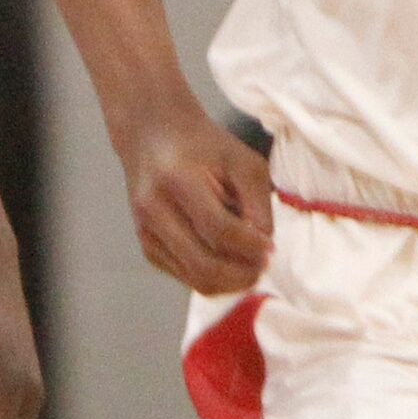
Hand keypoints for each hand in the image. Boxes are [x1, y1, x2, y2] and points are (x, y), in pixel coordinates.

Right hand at [120, 107, 271, 294]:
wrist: (152, 136)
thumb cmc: (202, 145)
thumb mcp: (241, 160)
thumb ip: (257, 202)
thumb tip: (264, 246)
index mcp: (176, 179)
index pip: (218, 229)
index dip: (250, 246)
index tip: (272, 247)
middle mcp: (153, 209)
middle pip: (203, 263)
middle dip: (242, 273)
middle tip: (263, 265)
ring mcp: (146, 232)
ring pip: (194, 278)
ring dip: (230, 282)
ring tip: (251, 268)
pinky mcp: (147, 246)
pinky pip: (186, 277)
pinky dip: (213, 278)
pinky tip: (229, 262)